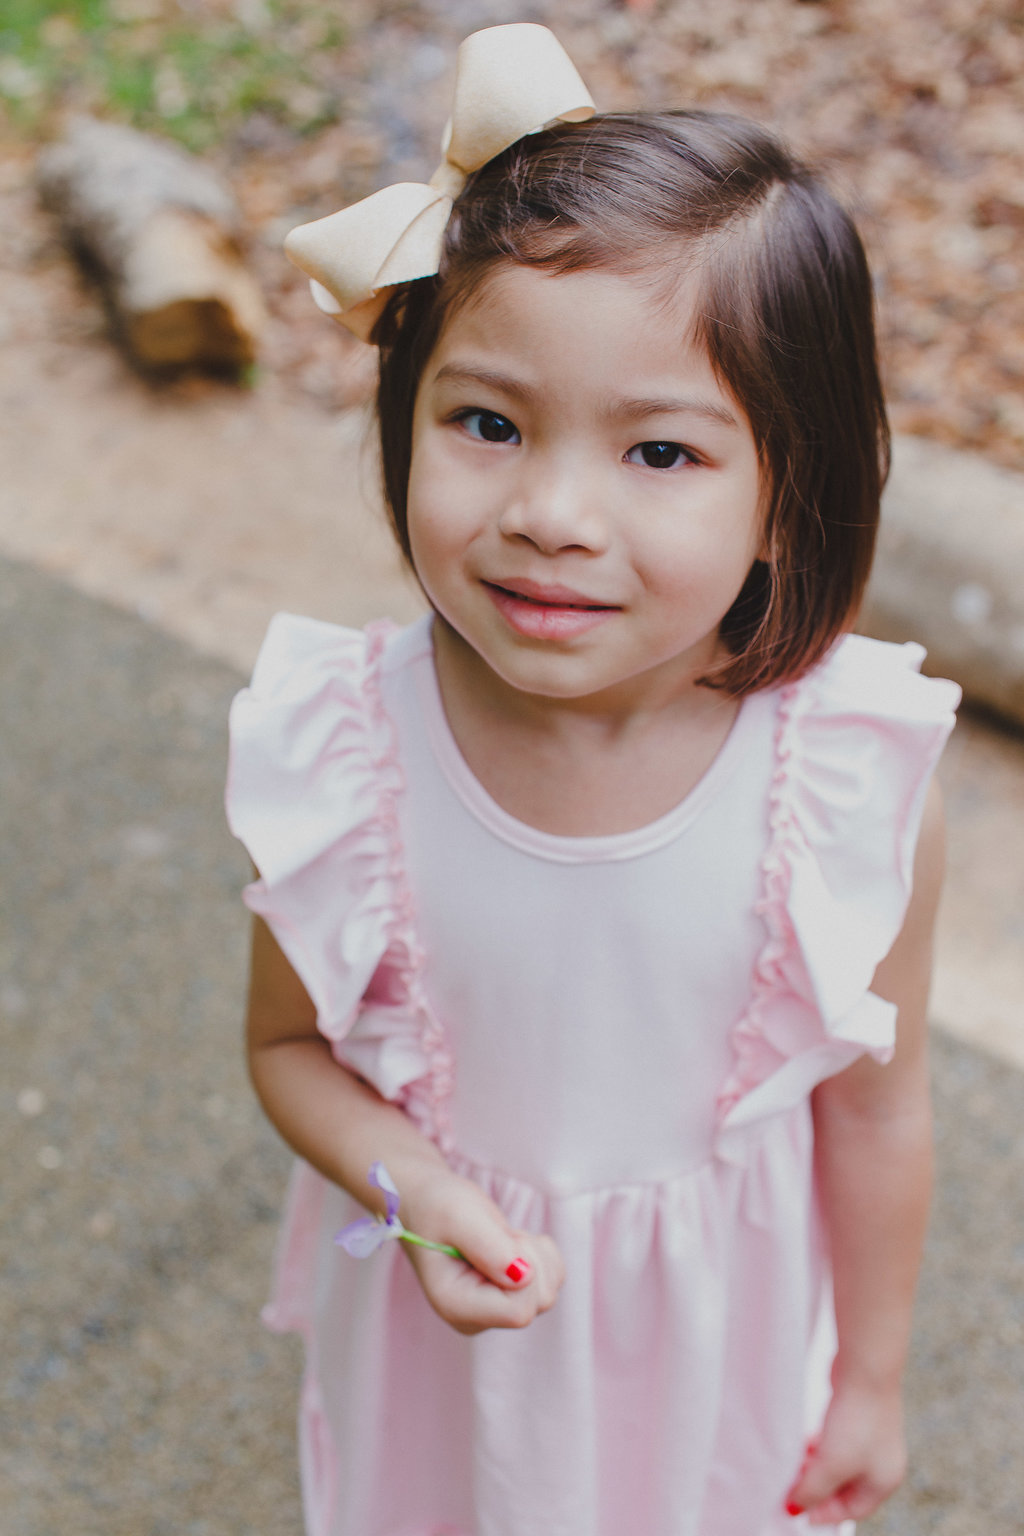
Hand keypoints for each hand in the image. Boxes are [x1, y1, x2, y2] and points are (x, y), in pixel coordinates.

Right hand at [400, 1169, 564, 1335]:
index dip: (523, 1270)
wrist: (430, 1202)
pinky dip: (541, 1255)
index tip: (500, 1240)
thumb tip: (524, 1278)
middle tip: (497, 1236)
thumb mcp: (458, 1215)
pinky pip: (552, 1280)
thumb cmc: (437, 1206)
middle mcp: (477, 1318)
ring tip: (499, 1239)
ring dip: (535, 1254)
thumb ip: (489, 1247)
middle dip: (529, 1258)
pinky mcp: (511, 1297)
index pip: (519, 1311)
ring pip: (548, 1292)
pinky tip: (510, 1244)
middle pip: (538, 1302)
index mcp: (457, 1307)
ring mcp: (495, 1311)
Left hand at [784, 1382, 906, 1524]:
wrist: (865, 1370)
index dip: (824, 1515)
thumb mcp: (831, 1464)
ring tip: (792, 1465)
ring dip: (814, 1468)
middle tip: (789, 1487)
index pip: (853, 1511)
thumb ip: (812, 1491)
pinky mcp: (857, 1418)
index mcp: (883, 1482)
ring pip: (836, 1464)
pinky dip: (817, 1447)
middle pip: (844, 1488)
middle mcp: (880, 1462)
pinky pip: (834, 1442)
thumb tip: (794, 1509)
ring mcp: (870, 1438)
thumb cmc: (856, 1422)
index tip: (796, 1511)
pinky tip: (802, 1443)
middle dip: (817, 1490)